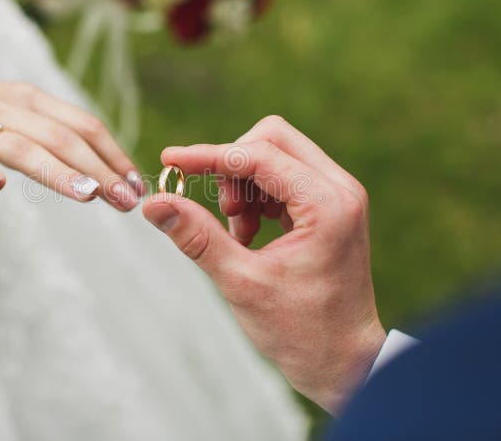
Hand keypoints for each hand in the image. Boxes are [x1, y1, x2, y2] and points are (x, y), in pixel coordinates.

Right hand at [0, 71, 143, 209]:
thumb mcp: (19, 113)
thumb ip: (56, 138)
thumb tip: (103, 172)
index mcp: (33, 100)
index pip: (85, 125)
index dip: (114, 155)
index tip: (137, 185)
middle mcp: (9, 108)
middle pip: (62, 139)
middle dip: (99, 171)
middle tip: (126, 201)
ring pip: (22, 148)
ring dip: (57, 171)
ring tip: (88, 194)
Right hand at [142, 116, 385, 413]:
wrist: (344, 362)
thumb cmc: (302, 332)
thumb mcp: (241, 283)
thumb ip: (197, 237)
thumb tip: (155, 202)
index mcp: (327, 204)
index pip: (259, 155)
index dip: (209, 155)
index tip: (170, 161)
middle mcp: (340, 189)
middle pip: (272, 139)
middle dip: (232, 165)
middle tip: (220, 211)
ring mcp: (338, 196)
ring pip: (276, 155)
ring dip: (243, 185)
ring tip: (237, 234)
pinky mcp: (330, 206)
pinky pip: (283, 177)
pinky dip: (256, 197)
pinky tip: (248, 235)